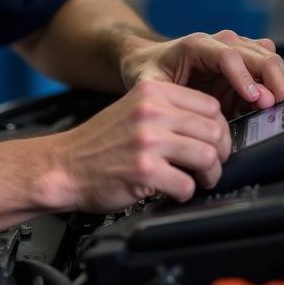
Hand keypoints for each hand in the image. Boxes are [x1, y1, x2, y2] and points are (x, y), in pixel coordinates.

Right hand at [45, 80, 230, 210]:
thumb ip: (169, 110)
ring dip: (209, 175)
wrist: (63, 165)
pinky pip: (187, 185)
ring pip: (207, 157)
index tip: (214, 141)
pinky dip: (184, 193)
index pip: (210, 105)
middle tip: (210, 166)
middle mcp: (151, 111)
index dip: (219, 127)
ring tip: (197, 180)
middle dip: (220, 154)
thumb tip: (212, 126)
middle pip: (214, 131)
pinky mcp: (144, 171)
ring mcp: (148, 141)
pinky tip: (172, 190)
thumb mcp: (133, 109)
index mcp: (151, 91)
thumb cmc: (100, 143)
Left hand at [120, 29, 283, 115]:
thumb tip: (177, 116)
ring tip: (275, 110)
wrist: (149, 60)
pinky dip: (274, 88)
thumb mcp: (147, 83)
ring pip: (270, 60)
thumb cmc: (148, 69)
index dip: (245, 77)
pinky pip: (268, 72)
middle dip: (273, 81)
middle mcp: (221, 44)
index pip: (230, 56)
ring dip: (278, 84)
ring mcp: (235, 53)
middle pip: (260, 54)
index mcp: (198, 46)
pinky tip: (269, 108)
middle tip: (276, 107)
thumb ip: (160, 96)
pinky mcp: (243, 68)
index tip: (256, 99)